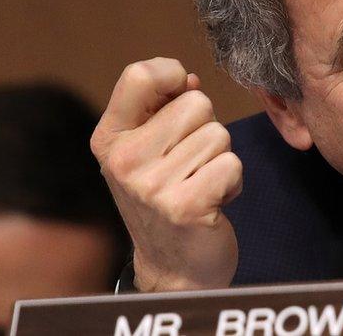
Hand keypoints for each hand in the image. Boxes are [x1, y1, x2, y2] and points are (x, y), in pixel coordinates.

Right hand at [91, 57, 241, 290]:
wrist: (172, 267)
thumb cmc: (165, 198)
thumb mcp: (149, 149)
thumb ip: (163, 107)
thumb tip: (189, 79)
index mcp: (110, 138)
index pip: (139, 74)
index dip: (171, 75)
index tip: (179, 95)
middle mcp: (124, 160)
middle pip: (196, 102)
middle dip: (205, 128)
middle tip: (190, 163)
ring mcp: (152, 186)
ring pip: (218, 134)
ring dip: (220, 158)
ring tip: (200, 183)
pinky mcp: (185, 206)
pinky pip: (231, 163)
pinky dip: (232, 181)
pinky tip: (213, 201)